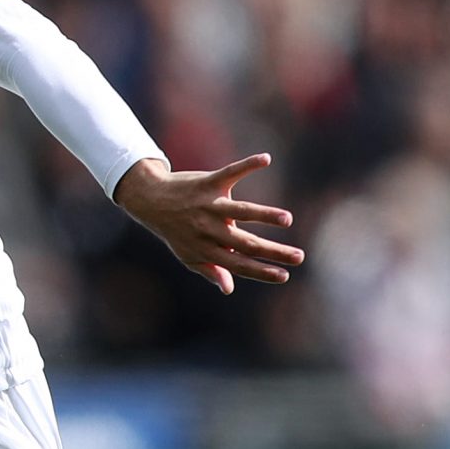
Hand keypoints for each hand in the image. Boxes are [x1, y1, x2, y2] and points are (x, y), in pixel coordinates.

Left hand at [112, 154, 302, 293]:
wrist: (149, 199)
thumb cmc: (174, 230)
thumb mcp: (187, 254)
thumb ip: (209, 270)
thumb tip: (229, 289)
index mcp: (205, 249)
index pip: (238, 264)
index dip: (261, 272)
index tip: (285, 276)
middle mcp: (208, 228)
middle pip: (245, 243)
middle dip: (273, 252)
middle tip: (300, 257)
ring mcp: (209, 205)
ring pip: (240, 211)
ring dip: (264, 215)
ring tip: (287, 219)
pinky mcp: (208, 182)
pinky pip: (230, 172)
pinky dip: (248, 164)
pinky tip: (266, 159)